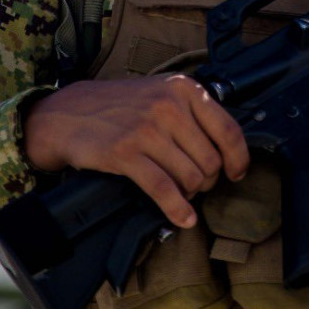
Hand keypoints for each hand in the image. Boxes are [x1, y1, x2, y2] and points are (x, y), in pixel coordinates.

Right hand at [23, 75, 249, 228]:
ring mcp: (147, 129)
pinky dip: (177, 209)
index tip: (237, 173)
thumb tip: (227, 151)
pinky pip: (163, 189)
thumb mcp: (163, 93)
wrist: (71, 112)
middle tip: (196, 184)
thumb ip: (194, 113)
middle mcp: (169, 106)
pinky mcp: (126, 153)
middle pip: (210, 160)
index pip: (228, 130)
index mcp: (185, 89)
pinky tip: (183, 218)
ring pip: (190, 177)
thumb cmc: (122, 106)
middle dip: (207, 180)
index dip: (238, 158)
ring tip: (182, 193)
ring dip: (190, 194)